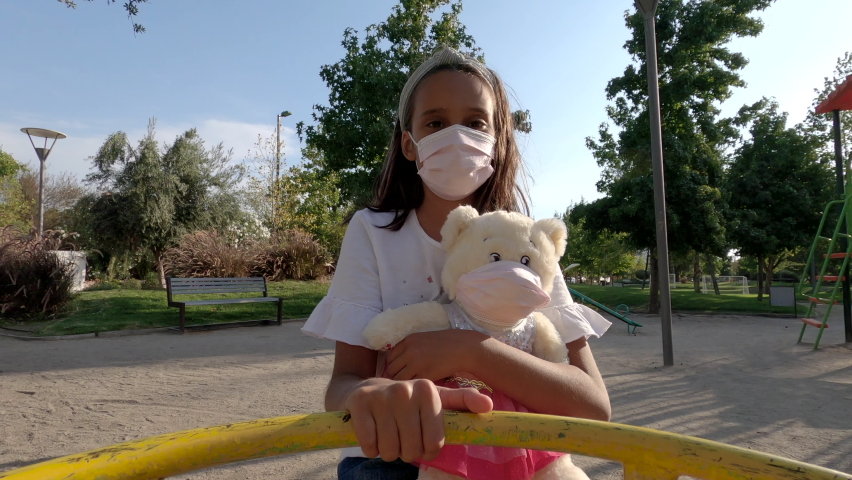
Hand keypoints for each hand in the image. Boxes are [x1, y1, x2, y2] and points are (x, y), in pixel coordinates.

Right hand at [344, 379, 492, 461]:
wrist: (365, 389)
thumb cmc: (408, 401)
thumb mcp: (436, 398)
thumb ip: (464, 401)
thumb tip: (489, 406)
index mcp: (427, 389)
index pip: (434, 443)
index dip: (428, 450)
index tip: (423, 442)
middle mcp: (404, 389)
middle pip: (410, 450)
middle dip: (406, 452)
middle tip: (402, 438)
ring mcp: (380, 396)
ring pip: (389, 450)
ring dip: (388, 451)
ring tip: (388, 435)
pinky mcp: (359, 403)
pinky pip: (369, 445)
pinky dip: (370, 448)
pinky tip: (373, 434)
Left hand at [386, 329, 488, 380]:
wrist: (463, 348)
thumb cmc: (445, 345)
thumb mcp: (424, 340)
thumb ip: (410, 349)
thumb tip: (397, 364)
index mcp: (408, 340)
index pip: (390, 357)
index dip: (392, 367)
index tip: (397, 374)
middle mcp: (409, 351)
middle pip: (391, 369)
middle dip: (394, 377)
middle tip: (401, 383)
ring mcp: (417, 363)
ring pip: (398, 379)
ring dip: (402, 384)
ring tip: (408, 388)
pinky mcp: (425, 374)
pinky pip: (411, 384)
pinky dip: (412, 388)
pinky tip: (417, 389)